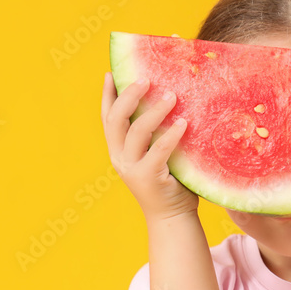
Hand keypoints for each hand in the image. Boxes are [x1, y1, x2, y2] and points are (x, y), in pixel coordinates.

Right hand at [101, 71, 198, 221]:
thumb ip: (153, 133)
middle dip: (128, 95)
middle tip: (146, 79)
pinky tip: (183, 123)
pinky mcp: (148, 177)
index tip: (110, 73)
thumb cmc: (169, 180)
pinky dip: (171, 135)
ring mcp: (131, 168)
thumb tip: (169, 96)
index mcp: (118, 149)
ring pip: (137, 131)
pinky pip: (158, 151)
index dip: (107, 94)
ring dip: (154, 110)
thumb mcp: (155, 152)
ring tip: (172, 96)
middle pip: (116, 119)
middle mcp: (119, 157)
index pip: (107, 117)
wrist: (172, 216)